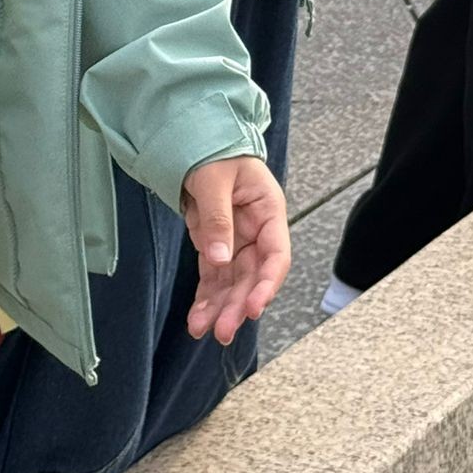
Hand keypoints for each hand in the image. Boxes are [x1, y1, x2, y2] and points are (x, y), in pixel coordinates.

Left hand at [182, 155, 290, 346]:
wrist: (198, 141)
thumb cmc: (216, 152)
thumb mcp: (215, 178)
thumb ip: (218, 217)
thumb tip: (219, 258)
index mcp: (268, 211)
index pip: (276, 254)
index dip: (268, 284)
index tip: (253, 307)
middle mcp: (257, 232)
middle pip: (253, 276)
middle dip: (238, 304)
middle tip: (223, 330)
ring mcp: (237, 242)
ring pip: (233, 284)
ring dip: (221, 308)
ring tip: (202, 331)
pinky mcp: (217, 248)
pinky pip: (214, 278)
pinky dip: (206, 299)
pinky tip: (196, 319)